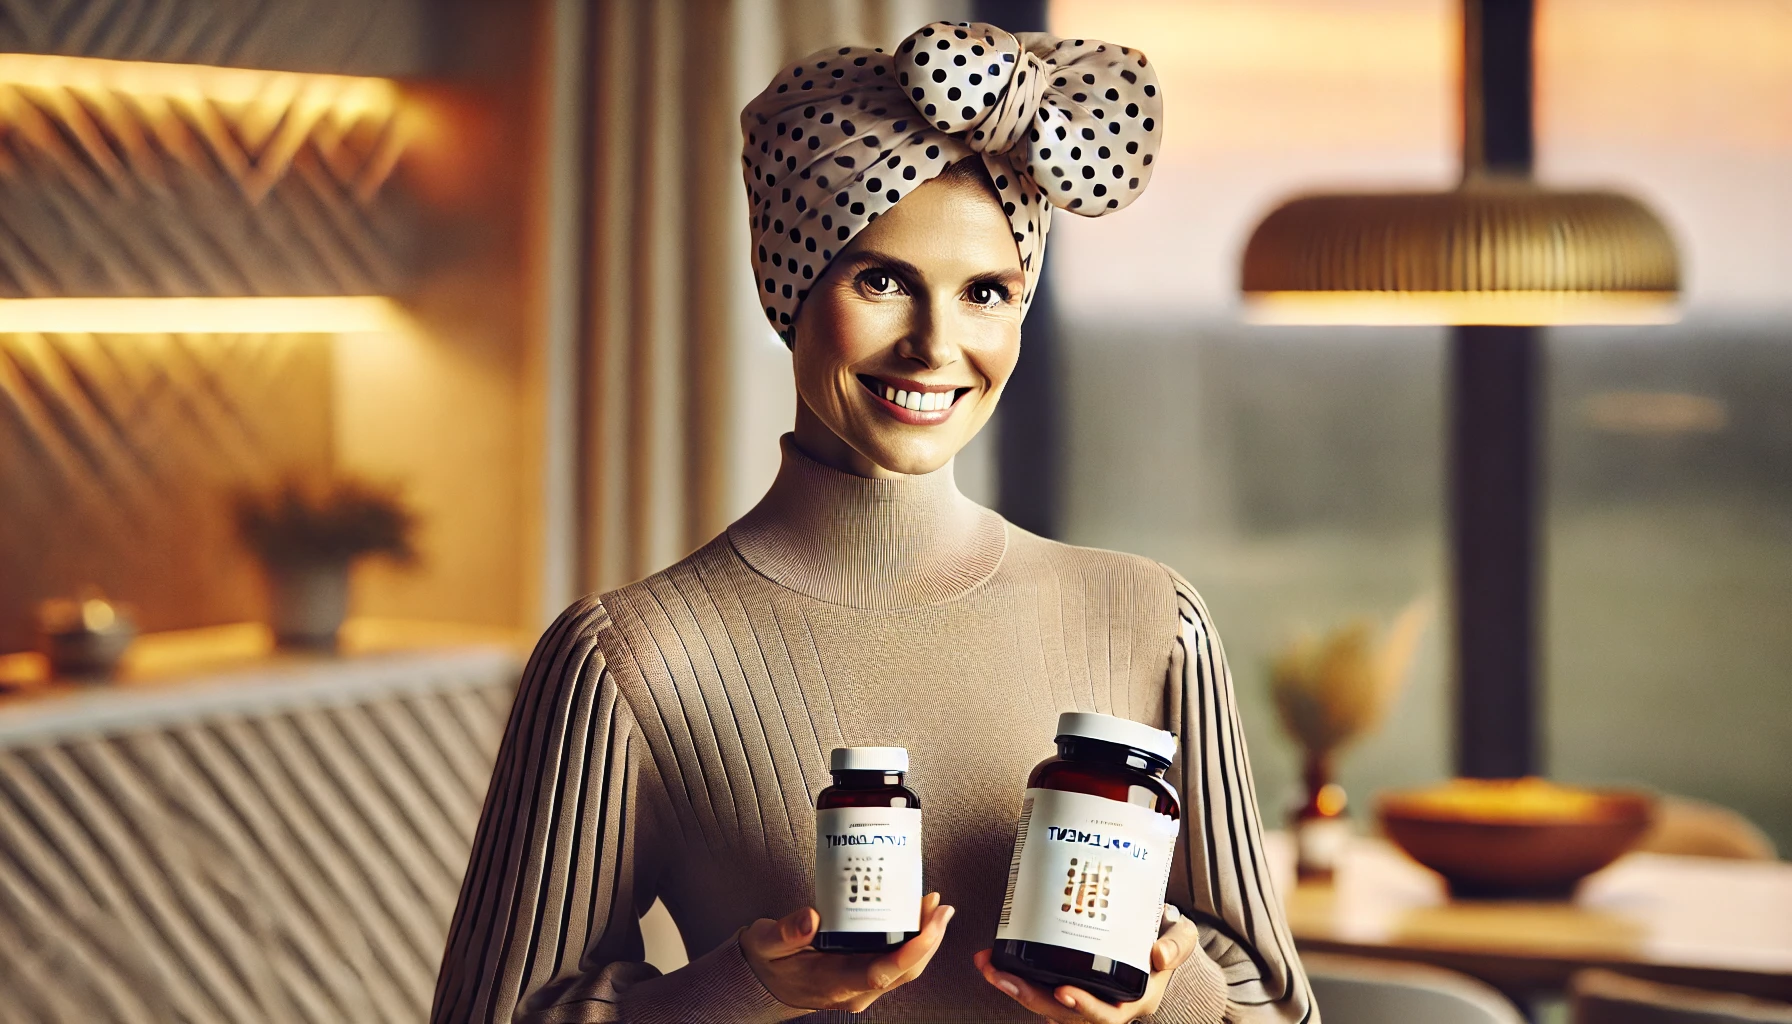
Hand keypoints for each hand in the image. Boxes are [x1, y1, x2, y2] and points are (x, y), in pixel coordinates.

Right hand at [740, 892, 953, 1012]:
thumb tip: (811, 918)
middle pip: (904, 970)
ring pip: (904, 969)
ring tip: (933, 906)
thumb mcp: (765, 943)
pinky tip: (913, 917)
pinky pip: (895, 963)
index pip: (882, 972)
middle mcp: (853, 989)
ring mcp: (860, 986)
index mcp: (833, 982)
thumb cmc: (766, 964)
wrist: (760, 985)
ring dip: (924, 939)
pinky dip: (910, 941)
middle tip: (939, 905)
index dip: (913, 949)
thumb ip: (785, 932)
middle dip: (929, 939)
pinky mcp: (862, 976)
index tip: (931, 922)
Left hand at [974, 905, 1203, 1022]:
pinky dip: (1016, 977)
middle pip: (1061, 1013)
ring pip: (1044, 1003)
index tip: (1063, 990)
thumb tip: (1158, 955)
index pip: (1106, 1016)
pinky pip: (1039, 987)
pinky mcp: (1066, 982)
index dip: (1084, 1006)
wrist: (1157, 940)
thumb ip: (1176, 945)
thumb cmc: (1167, 941)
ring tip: (987, 966)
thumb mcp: (1182, 939)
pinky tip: (995, 963)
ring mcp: (1084, 995)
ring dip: (1013, 987)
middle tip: (999, 975)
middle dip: (1027, 996)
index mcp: (1131, 999)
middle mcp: (1104, 1005)